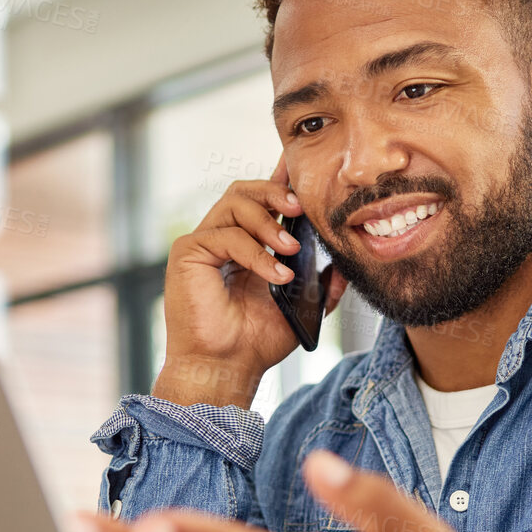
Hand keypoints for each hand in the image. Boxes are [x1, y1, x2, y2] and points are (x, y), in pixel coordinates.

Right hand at [153, 156, 347, 407]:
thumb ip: (322, 286)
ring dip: (268, 221)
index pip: (262, 202)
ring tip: (292, 250)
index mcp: (245, 244)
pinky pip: (225, 235)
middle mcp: (221, 237)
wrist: (227, 368)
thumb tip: (345, 267)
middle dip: (276, 192)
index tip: (301, 164)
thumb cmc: (256, 342)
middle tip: (301, 209)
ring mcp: (202, 242)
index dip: (280, 180)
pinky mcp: (187, 253)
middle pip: (245, 190)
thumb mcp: (302, 308)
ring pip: (235, 203)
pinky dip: (256, 253)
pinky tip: (277, 274)